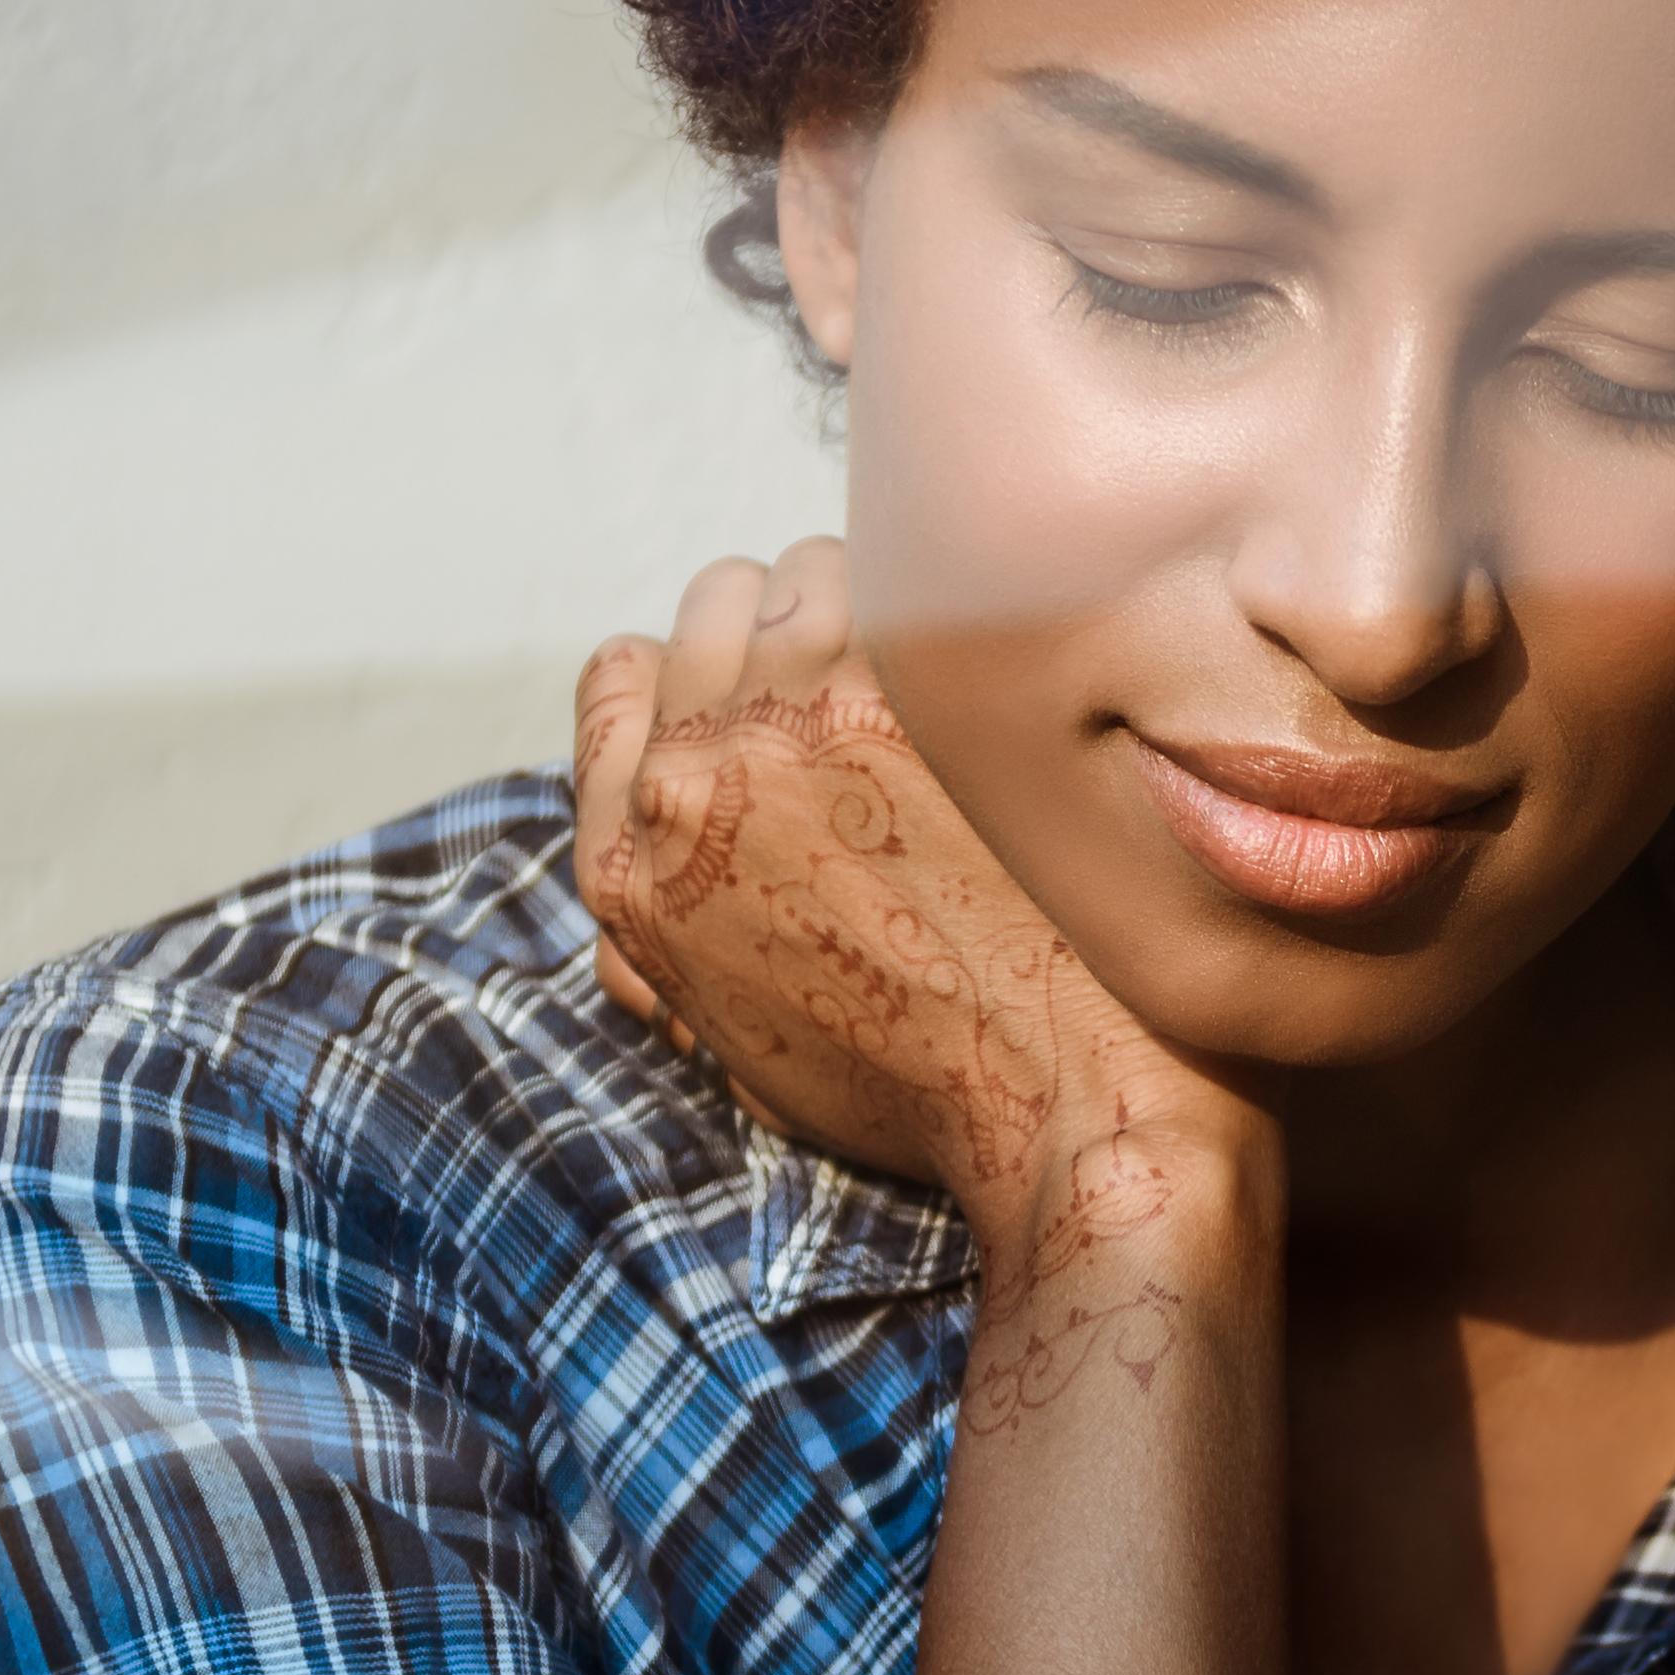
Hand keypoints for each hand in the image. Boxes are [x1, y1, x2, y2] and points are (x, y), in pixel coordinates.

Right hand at [572, 543, 1243, 1289]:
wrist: (1053, 1105)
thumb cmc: (924, 1087)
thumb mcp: (744, 1039)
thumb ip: (678, 942)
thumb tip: (638, 923)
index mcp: (631, 863)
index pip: (620, 676)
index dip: (700, 665)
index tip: (767, 681)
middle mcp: (688, 781)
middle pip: (714, 606)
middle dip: (790, 623)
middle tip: (878, 674)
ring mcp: (786, 722)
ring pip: (802, 570)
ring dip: (871, 601)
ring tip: (946, 666)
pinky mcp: (895, 691)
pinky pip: (900, 579)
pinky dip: (955, 604)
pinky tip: (1008, 660)